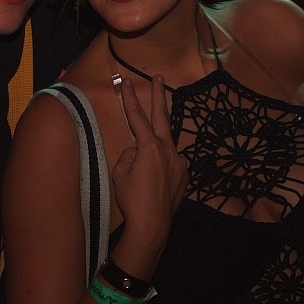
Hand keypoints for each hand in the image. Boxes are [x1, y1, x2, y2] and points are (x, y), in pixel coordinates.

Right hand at [112, 76, 187, 246]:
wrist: (152, 225)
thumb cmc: (132, 198)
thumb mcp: (120, 172)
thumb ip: (129, 154)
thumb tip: (137, 150)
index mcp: (149, 146)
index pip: (137, 117)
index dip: (129, 99)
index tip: (125, 82)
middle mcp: (168, 149)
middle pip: (162, 116)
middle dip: (158, 95)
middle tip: (158, 77)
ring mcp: (178, 161)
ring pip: (165, 145)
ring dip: (155, 147)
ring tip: (145, 169)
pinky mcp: (183, 174)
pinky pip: (170, 163)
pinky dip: (161, 166)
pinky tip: (153, 184)